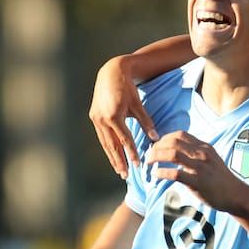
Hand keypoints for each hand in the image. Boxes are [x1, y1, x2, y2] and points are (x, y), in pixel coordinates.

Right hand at [89, 54, 157, 178]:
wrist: (110, 73)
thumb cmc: (126, 88)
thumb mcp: (137, 104)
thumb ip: (146, 121)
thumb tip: (155, 137)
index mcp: (113, 115)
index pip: (124, 139)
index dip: (131, 152)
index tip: (138, 164)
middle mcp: (101, 119)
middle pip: (111, 145)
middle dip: (119, 161)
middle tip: (126, 175)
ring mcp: (95, 118)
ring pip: (105, 142)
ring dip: (112, 157)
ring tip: (119, 170)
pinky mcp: (93, 117)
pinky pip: (102, 136)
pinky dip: (108, 147)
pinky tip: (113, 155)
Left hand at [145, 131, 247, 212]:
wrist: (235, 195)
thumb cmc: (221, 180)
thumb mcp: (211, 159)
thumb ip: (197, 154)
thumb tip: (178, 152)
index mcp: (204, 147)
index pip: (180, 135)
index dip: (164, 138)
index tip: (157, 146)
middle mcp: (202, 154)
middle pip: (173, 142)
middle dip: (156, 146)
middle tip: (148, 154)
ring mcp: (200, 167)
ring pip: (172, 155)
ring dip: (156, 156)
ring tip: (148, 162)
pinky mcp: (198, 181)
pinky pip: (175, 173)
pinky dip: (162, 172)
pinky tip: (156, 174)